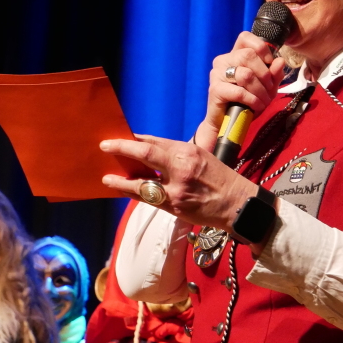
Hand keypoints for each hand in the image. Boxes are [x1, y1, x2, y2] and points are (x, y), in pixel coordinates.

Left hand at [101, 134, 261, 233]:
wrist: (237, 203)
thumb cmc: (220, 179)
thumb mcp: (202, 157)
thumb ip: (178, 155)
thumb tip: (151, 151)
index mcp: (188, 151)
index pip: (156, 141)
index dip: (136, 139)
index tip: (122, 136)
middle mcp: (181, 167)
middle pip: (145, 154)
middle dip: (122, 148)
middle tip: (105, 146)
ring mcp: (177, 189)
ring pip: (142, 182)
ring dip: (121, 180)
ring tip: (107, 177)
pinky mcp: (175, 206)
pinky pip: (148, 199)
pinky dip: (134, 194)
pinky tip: (123, 191)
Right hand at [195, 32, 285, 152]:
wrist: (228, 123)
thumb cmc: (247, 102)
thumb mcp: (266, 87)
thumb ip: (274, 74)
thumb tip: (280, 61)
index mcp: (234, 55)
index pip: (245, 37)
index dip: (261, 48)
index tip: (269, 64)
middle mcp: (223, 60)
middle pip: (248, 55)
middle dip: (265, 74)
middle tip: (269, 89)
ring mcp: (217, 74)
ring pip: (246, 74)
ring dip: (260, 90)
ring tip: (264, 101)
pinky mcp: (215, 89)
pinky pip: (239, 91)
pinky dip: (253, 100)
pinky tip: (257, 106)